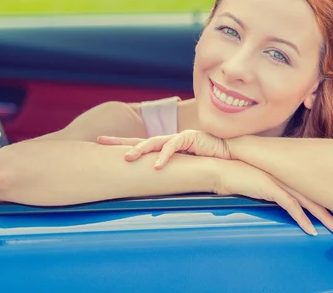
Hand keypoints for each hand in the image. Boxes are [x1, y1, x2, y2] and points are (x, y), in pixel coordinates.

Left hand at [97, 130, 230, 168]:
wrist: (232, 153)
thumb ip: (171, 176)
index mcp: (166, 148)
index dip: (121, 145)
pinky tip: (156, 166)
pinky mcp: (190, 138)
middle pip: (139, 140)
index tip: (102, 146)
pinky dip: (164, 156)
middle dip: (119, 141)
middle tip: (100, 142)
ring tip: (126, 159)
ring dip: (139, 150)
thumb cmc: (209, 162)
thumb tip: (155, 195)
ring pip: (154, 142)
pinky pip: (173, 146)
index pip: (139, 145)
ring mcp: (178, 137)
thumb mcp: (185, 170)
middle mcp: (169, 141)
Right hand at [215, 160, 332, 234]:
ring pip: (310, 202)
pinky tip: (311, 231)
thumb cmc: (239, 175)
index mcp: (290, 172)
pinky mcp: (271, 188)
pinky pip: (291, 207)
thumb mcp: (264, 181)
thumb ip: (277, 188)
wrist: (221, 169)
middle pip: (319, 194)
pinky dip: (303, 220)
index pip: (316, 187)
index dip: (332, 198)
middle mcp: (289, 175)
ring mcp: (281, 181)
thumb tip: (287, 199)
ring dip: (326, 218)